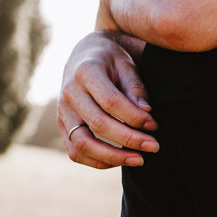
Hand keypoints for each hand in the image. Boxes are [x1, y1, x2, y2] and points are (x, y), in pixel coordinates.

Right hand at [57, 31, 157, 168]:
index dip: (134, 117)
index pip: (111, 101)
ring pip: (82, 144)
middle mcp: (69, 93)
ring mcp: (62, 112)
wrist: (83, 55)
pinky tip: (120, 160)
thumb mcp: (126, 64)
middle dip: (130, 139)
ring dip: (113, 156)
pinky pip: (75, 152)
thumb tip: (146, 113)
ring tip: (139, 160)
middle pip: (98, 124)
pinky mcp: (62, 126)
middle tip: (154, 146)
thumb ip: (135, 88)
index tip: (154, 126)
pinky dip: (97, 161)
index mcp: (85, 72)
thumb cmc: (110, 60)